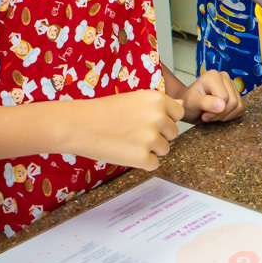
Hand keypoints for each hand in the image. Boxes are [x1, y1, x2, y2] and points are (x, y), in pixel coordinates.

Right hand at [63, 90, 183, 170]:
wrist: (80, 125)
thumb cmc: (104, 110)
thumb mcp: (135, 98)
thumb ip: (160, 104)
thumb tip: (182, 105)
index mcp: (158, 100)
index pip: (179, 114)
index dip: (165, 119)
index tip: (149, 120)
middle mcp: (158, 118)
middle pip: (173, 133)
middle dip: (159, 135)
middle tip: (135, 132)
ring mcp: (151, 139)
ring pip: (165, 149)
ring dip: (151, 149)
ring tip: (129, 141)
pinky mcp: (142, 158)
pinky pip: (154, 163)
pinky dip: (143, 162)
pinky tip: (127, 152)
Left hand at [177, 70, 243, 123]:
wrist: (188, 106)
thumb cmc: (188, 103)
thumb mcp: (192, 103)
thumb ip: (205, 103)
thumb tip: (222, 106)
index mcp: (214, 76)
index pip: (224, 97)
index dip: (215, 111)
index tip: (203, 114)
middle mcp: (225, 77)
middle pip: (233, 102)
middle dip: (220, 114)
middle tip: (206, 116)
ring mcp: (231, 85)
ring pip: (238, 106)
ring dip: (224, 116)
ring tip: (212, 115)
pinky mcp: (236, 94)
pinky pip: (239, 109)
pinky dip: (230, 116)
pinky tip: (218, 114)